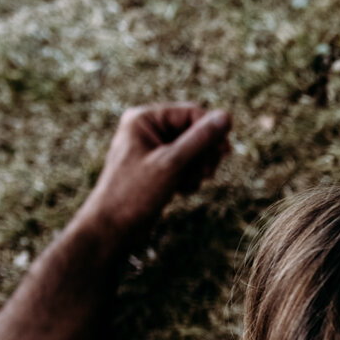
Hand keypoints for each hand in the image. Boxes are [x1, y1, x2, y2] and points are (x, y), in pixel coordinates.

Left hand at [81, 103, 231, 245]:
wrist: (113, 227)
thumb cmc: (135, 192)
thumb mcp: (172, 163)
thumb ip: (200, 139)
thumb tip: (226, 116)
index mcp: (144, 119)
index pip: (192, 113)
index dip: (210, 132)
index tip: (223, 154)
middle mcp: (147, 129)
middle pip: (194, 131)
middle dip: (204, 153)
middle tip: (207, 173)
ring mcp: (152, 148)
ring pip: (193, 150)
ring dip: (198, 168)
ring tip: (188, 184)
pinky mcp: (158, 167)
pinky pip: (186, 164)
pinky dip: (190, 177)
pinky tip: (181, 190)